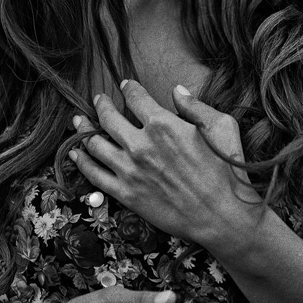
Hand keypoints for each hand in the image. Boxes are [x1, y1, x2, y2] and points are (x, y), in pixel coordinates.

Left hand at [69, 81, 261, 249]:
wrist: (222, 216)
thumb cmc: (227, 170)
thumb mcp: (221, 126)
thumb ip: (195, 106)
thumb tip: (177, 91)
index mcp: (163, 124)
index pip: (135, 98)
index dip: (129, 89)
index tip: (125, 86)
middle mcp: (141, 145)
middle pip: (108, 118)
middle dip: (101, 105)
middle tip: (98, 100)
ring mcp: (130, 171)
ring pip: (95, 144)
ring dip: (83, 130)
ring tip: (79, 122)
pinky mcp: (126, 194)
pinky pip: (94, 175)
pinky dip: (81, 162)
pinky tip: (74, 153)